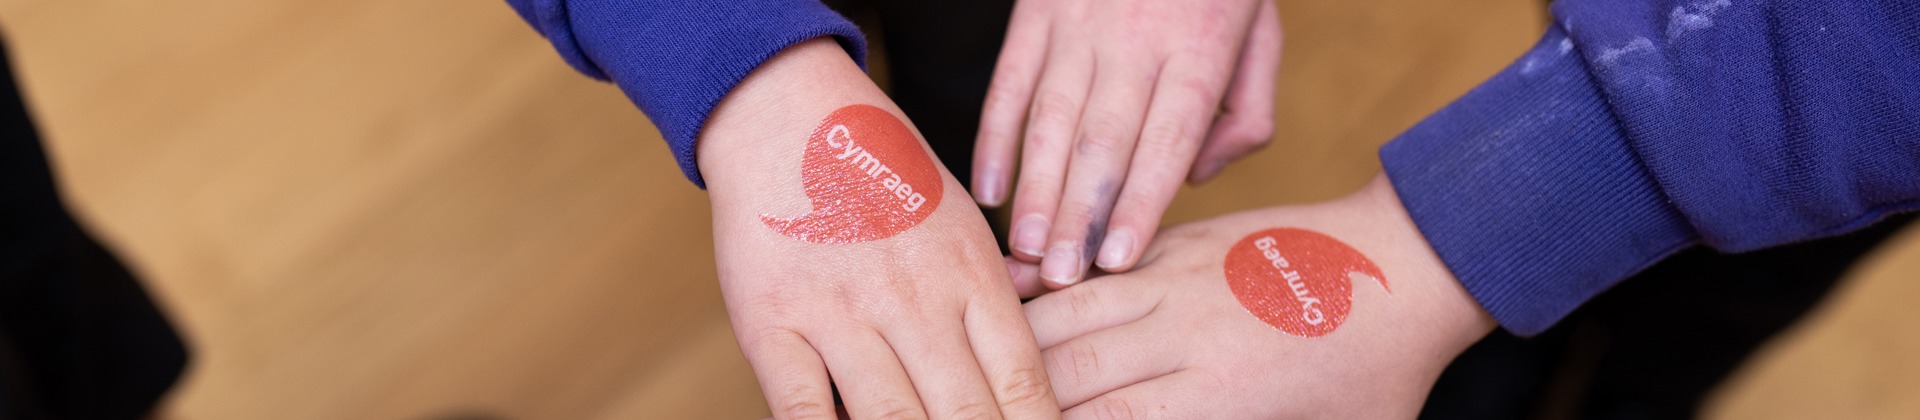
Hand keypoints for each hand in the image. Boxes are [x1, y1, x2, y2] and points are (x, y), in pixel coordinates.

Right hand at [701, 39, 1057, 418]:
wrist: (789, 114)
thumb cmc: (885, 175)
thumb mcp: (961, 222)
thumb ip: (997, 293)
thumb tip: (1039, 356)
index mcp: (972, 276)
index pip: (1024, 384)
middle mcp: (915, 299)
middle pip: (966, 414)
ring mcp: (842, 312)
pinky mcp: (773, 322)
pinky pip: (802, 407)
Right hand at [973, 0, 1283, 287]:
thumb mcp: (1261, 34)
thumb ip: (1246, 114)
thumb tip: (1195, 179)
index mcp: (1199, 51)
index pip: (1166, 142)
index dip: (1139, 203)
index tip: (1117, 259)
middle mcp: (1136, 41)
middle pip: (1103, 141)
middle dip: (1078, 215)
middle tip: (1060, 276)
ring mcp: (1079, 26)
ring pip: (1050, 118)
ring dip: (1035, 188)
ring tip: (1025, 247)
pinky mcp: (1037, 13)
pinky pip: (1009, 83)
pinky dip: (994, 136)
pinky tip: (989, 188)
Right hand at [1012, 174, 1493, 417]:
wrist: (1411, 264)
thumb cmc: (1379, 373)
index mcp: (1222, 389)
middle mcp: (1185, 329)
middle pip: (1063, 368)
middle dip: (1016, 400)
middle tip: (988, 412)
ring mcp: (1175, 276)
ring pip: (1061, 309)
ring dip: (1013, 347)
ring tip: (981, 375)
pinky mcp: (1175, 241)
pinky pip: (1090, 268)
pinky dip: (1039, 290)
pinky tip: (1004, 307)